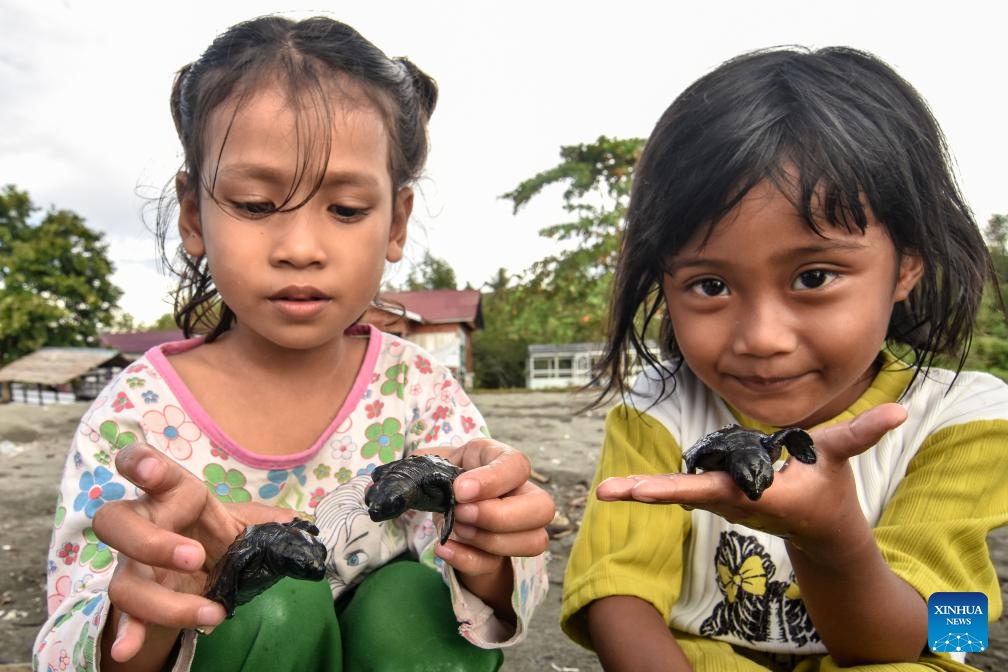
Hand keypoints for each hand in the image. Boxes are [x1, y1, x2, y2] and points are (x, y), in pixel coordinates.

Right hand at [93, 443, 291, 663]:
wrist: (202, 571)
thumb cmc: (215, 534)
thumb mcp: (242, 524)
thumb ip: (265, 521)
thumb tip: (295, 524)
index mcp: (173, 494)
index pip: (148, 468)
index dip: (141, 462)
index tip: (148, 470)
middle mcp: (144, 524)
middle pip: (115, 522)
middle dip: (150, 541)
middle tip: (194, 556)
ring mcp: (134, 564)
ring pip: (126, 580)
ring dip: (164, 602)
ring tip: (212, 612)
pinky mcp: (136, 599)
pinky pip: (125, 616)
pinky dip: (127, 632)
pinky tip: (126, 649)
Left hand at [422, 439, 553, 603]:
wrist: (442, 506)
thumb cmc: (443, 478)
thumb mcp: (431, 464)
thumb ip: (419, 468)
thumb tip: (394, 483)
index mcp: (500, 459)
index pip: (518, 465)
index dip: (494, 479)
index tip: (460, 491)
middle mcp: (520, 492)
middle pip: (544, 507)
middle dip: (502, 516)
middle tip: (462, 514)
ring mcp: (517, 527)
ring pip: (535, 540)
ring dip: (491, 540)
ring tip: (456, 529)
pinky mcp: (500, 555)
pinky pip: (497, 564)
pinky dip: (469, 560)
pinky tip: (444, 550)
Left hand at [595, 403, 906, 546]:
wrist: (825, 535)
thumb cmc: (831, 493)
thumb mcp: (843, 458)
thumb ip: (864, 433)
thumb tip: (899, 411)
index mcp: (755, 493)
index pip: (710, 487)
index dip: (675, 487)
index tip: (640, 491)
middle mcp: (732, 501)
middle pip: (682, 493)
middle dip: (643, 493)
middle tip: (603, 493)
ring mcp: (723, 503)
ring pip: (680, 490)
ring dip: (645, 490)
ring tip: (607, 491)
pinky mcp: (720, 498)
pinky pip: (687, 488)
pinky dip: (660, 487)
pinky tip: (631, 488)